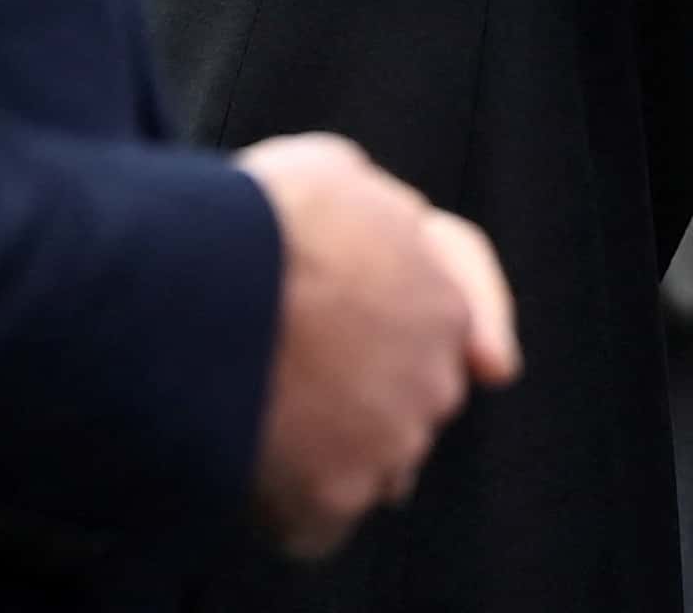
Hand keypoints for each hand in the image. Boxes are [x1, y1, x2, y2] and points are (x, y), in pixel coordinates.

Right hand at [237, 134, 517, 556]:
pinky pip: (317, 521)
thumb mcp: (335, 173)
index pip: (469, 324)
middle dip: (375, 392)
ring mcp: (386, 448)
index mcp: (442, 301)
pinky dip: (287, 504)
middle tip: (305, 372)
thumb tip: (378, 229)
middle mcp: (432, 382)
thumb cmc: (263, 222)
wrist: (200, 292)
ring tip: (263, 413)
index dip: (474, 332)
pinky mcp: (333, 503)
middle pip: (415, 400)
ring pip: (369, 466)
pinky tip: (250, 462)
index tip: (492, 365)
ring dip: (331, 451)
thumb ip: (376, 215)